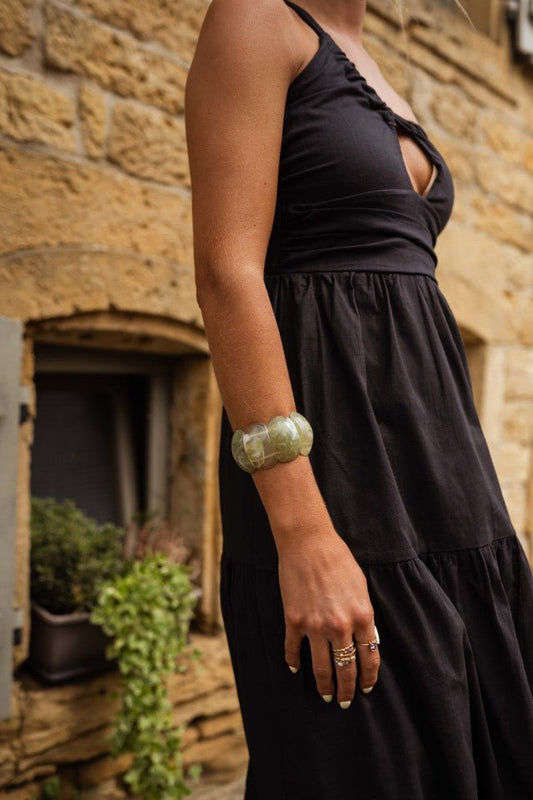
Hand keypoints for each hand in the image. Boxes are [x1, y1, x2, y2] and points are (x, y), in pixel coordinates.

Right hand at [276, 521, 379, 707]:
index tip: (367, 687)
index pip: (369, 657)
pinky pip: (294, 649)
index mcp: (362, 616)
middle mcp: (340, 626)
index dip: (369, 676)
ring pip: (321, 667)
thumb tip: (365, 638)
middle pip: (346, 669)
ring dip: (324, 686)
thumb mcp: (361, 587)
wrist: (308, 543)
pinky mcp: (294, 620)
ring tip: (325, 695)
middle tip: (345, 701)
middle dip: (347, 689)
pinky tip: (295, 669)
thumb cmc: (338, 559)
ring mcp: (315, 625)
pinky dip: (294, 661)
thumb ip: (364, 614)